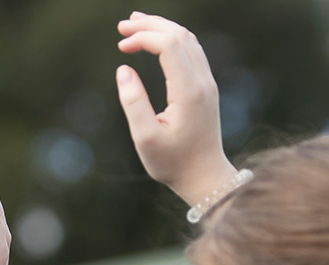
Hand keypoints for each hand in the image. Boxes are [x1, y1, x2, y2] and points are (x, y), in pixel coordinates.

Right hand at [115, 11, 238, 204]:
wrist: (204, 175)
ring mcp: (207, 82)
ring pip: (188, 40)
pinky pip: (191, 51)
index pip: (169, 46)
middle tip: (122, 25)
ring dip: (162, 28)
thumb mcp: (145, 138)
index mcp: (188, 91)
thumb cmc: (172, 162)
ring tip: (136, 24)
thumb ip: (133, 102)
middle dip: (150, 25)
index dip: (144, 37)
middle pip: (180, 35)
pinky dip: (172, 39)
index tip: (120, 46)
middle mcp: (202, 81)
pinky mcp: (205, 87)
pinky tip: (155, 40)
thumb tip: (123, 69)